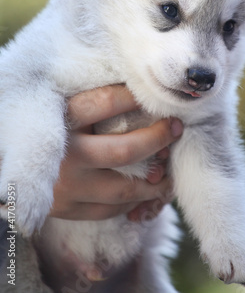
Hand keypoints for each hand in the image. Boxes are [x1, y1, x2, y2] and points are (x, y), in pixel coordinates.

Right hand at [49, 85, 182, 221]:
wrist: (7, 168)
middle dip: (158, 139)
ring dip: (154, 179)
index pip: (105, 102)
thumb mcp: (60, 108)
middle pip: (124, 150)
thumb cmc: (42, 129)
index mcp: (61, 121)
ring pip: (124, 188)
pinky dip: (133, 201)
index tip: (154, 95)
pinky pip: (111, 210)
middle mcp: (64, 155)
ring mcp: (66, 186)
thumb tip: (134, 87)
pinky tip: (146, 189)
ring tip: (170, 168)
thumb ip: (91, 100)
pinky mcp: (67, 209)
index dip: (135, 97)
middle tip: (176, 128)